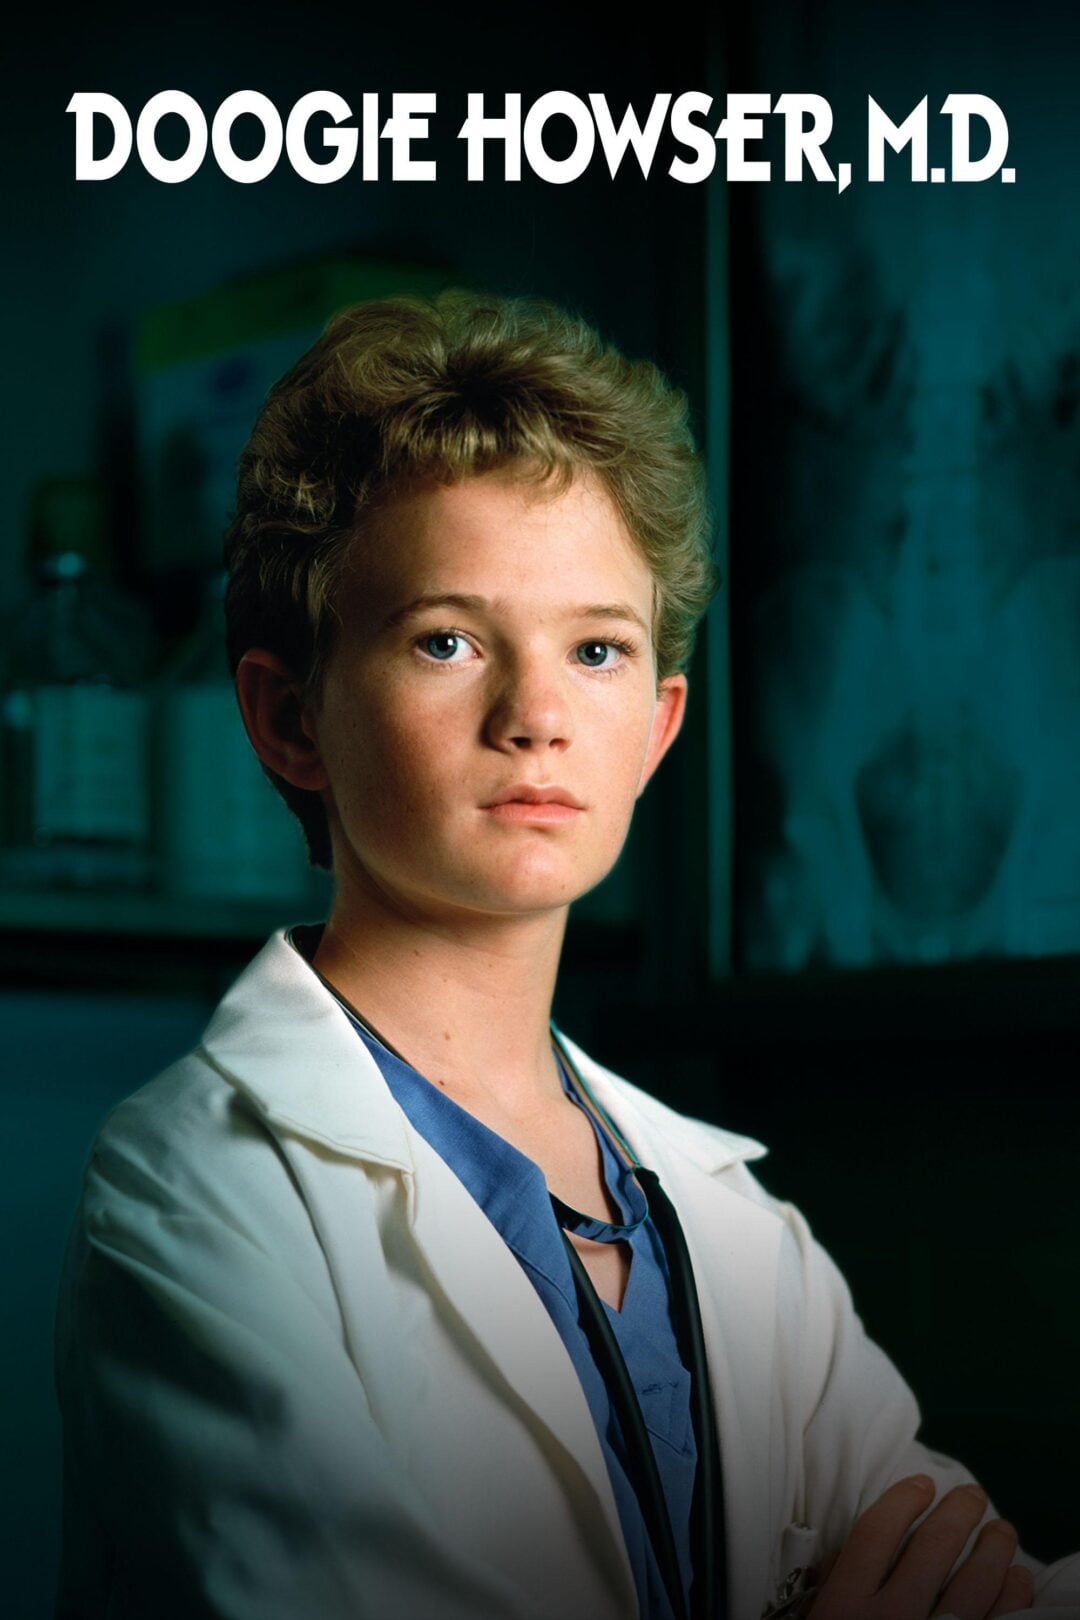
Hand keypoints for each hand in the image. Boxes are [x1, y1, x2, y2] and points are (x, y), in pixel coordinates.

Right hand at [806, 1474, 1035, 1619]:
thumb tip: (849, 1553)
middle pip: (932, 1548)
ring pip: (975, 1583)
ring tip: (1001, 1531)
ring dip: (994, 1549)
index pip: (877, 1532)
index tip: (922, 1483)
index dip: (903, 1500)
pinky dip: (1014, 1597)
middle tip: (972, 1497)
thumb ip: (833, 1592)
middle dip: (957, 1514)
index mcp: (845, 1608)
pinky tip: (1017, 1580)